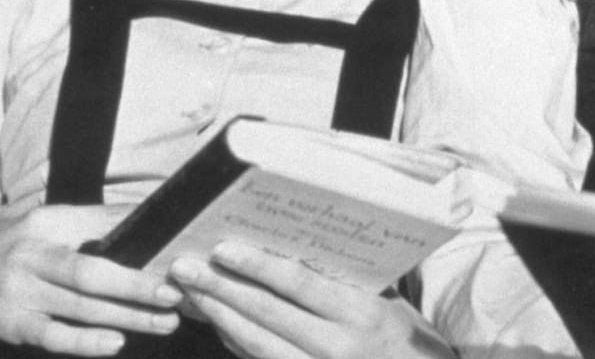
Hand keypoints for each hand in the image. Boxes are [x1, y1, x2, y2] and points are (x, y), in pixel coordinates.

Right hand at [0, 205, 181, 354]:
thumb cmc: (4, 250)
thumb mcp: (35, 224)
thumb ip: (80, 224)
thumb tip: (140, 219)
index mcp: (46, 222)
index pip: (102, 223)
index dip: (141, 232)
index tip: (178, 242)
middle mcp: (33, 254)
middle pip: (94, 270)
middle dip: (138, 283)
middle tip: (175, 291)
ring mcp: (21, 291)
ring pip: (83, 307)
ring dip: (129, 316)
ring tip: (165, 321)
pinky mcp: (12, 324)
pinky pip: (55, 335)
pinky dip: (87, 342)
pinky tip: (116, 343)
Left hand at [167, 241, 454, 358]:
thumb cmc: (409, 341)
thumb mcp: (389, 303)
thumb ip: (346, 280)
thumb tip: (296, 247)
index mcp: (361, 313)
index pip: (298, 284)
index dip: (256, 266)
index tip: (222, 248)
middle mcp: (338, 346)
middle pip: (266, 314)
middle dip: (220, 289)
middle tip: (185, 268)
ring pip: (256, 345)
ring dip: (219, 318)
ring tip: (190, 295)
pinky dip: (237, 344)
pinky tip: (219, 326)